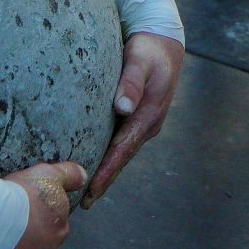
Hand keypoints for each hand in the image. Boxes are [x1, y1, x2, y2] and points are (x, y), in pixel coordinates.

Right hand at [0, 161, 85, 248]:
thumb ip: (69, 174)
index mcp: (59, 229)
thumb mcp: (47, 174)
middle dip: (28, 235)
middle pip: (41, 244)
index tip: (21, 205)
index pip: (53, 222)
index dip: (37, 213)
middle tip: (7, 221)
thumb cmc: (18, 196)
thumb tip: (83, 177)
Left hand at [84, 32, 182, 206]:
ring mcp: (143, 124)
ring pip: (121, 153)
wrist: (165, 43)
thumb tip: (123, 108)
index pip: (123, 150)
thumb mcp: (141, 60)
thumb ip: (131, 82)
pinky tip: (94, 163)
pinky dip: (108, 156)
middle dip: (105, 181)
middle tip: (83, 204)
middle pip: (122, 158)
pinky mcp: (136, 119)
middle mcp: (147, 125)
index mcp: (148, 116)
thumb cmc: (150, 50)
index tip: (92, 191)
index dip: (107, 172)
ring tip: (86, 193)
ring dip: (106, 172)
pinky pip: (120, 142)